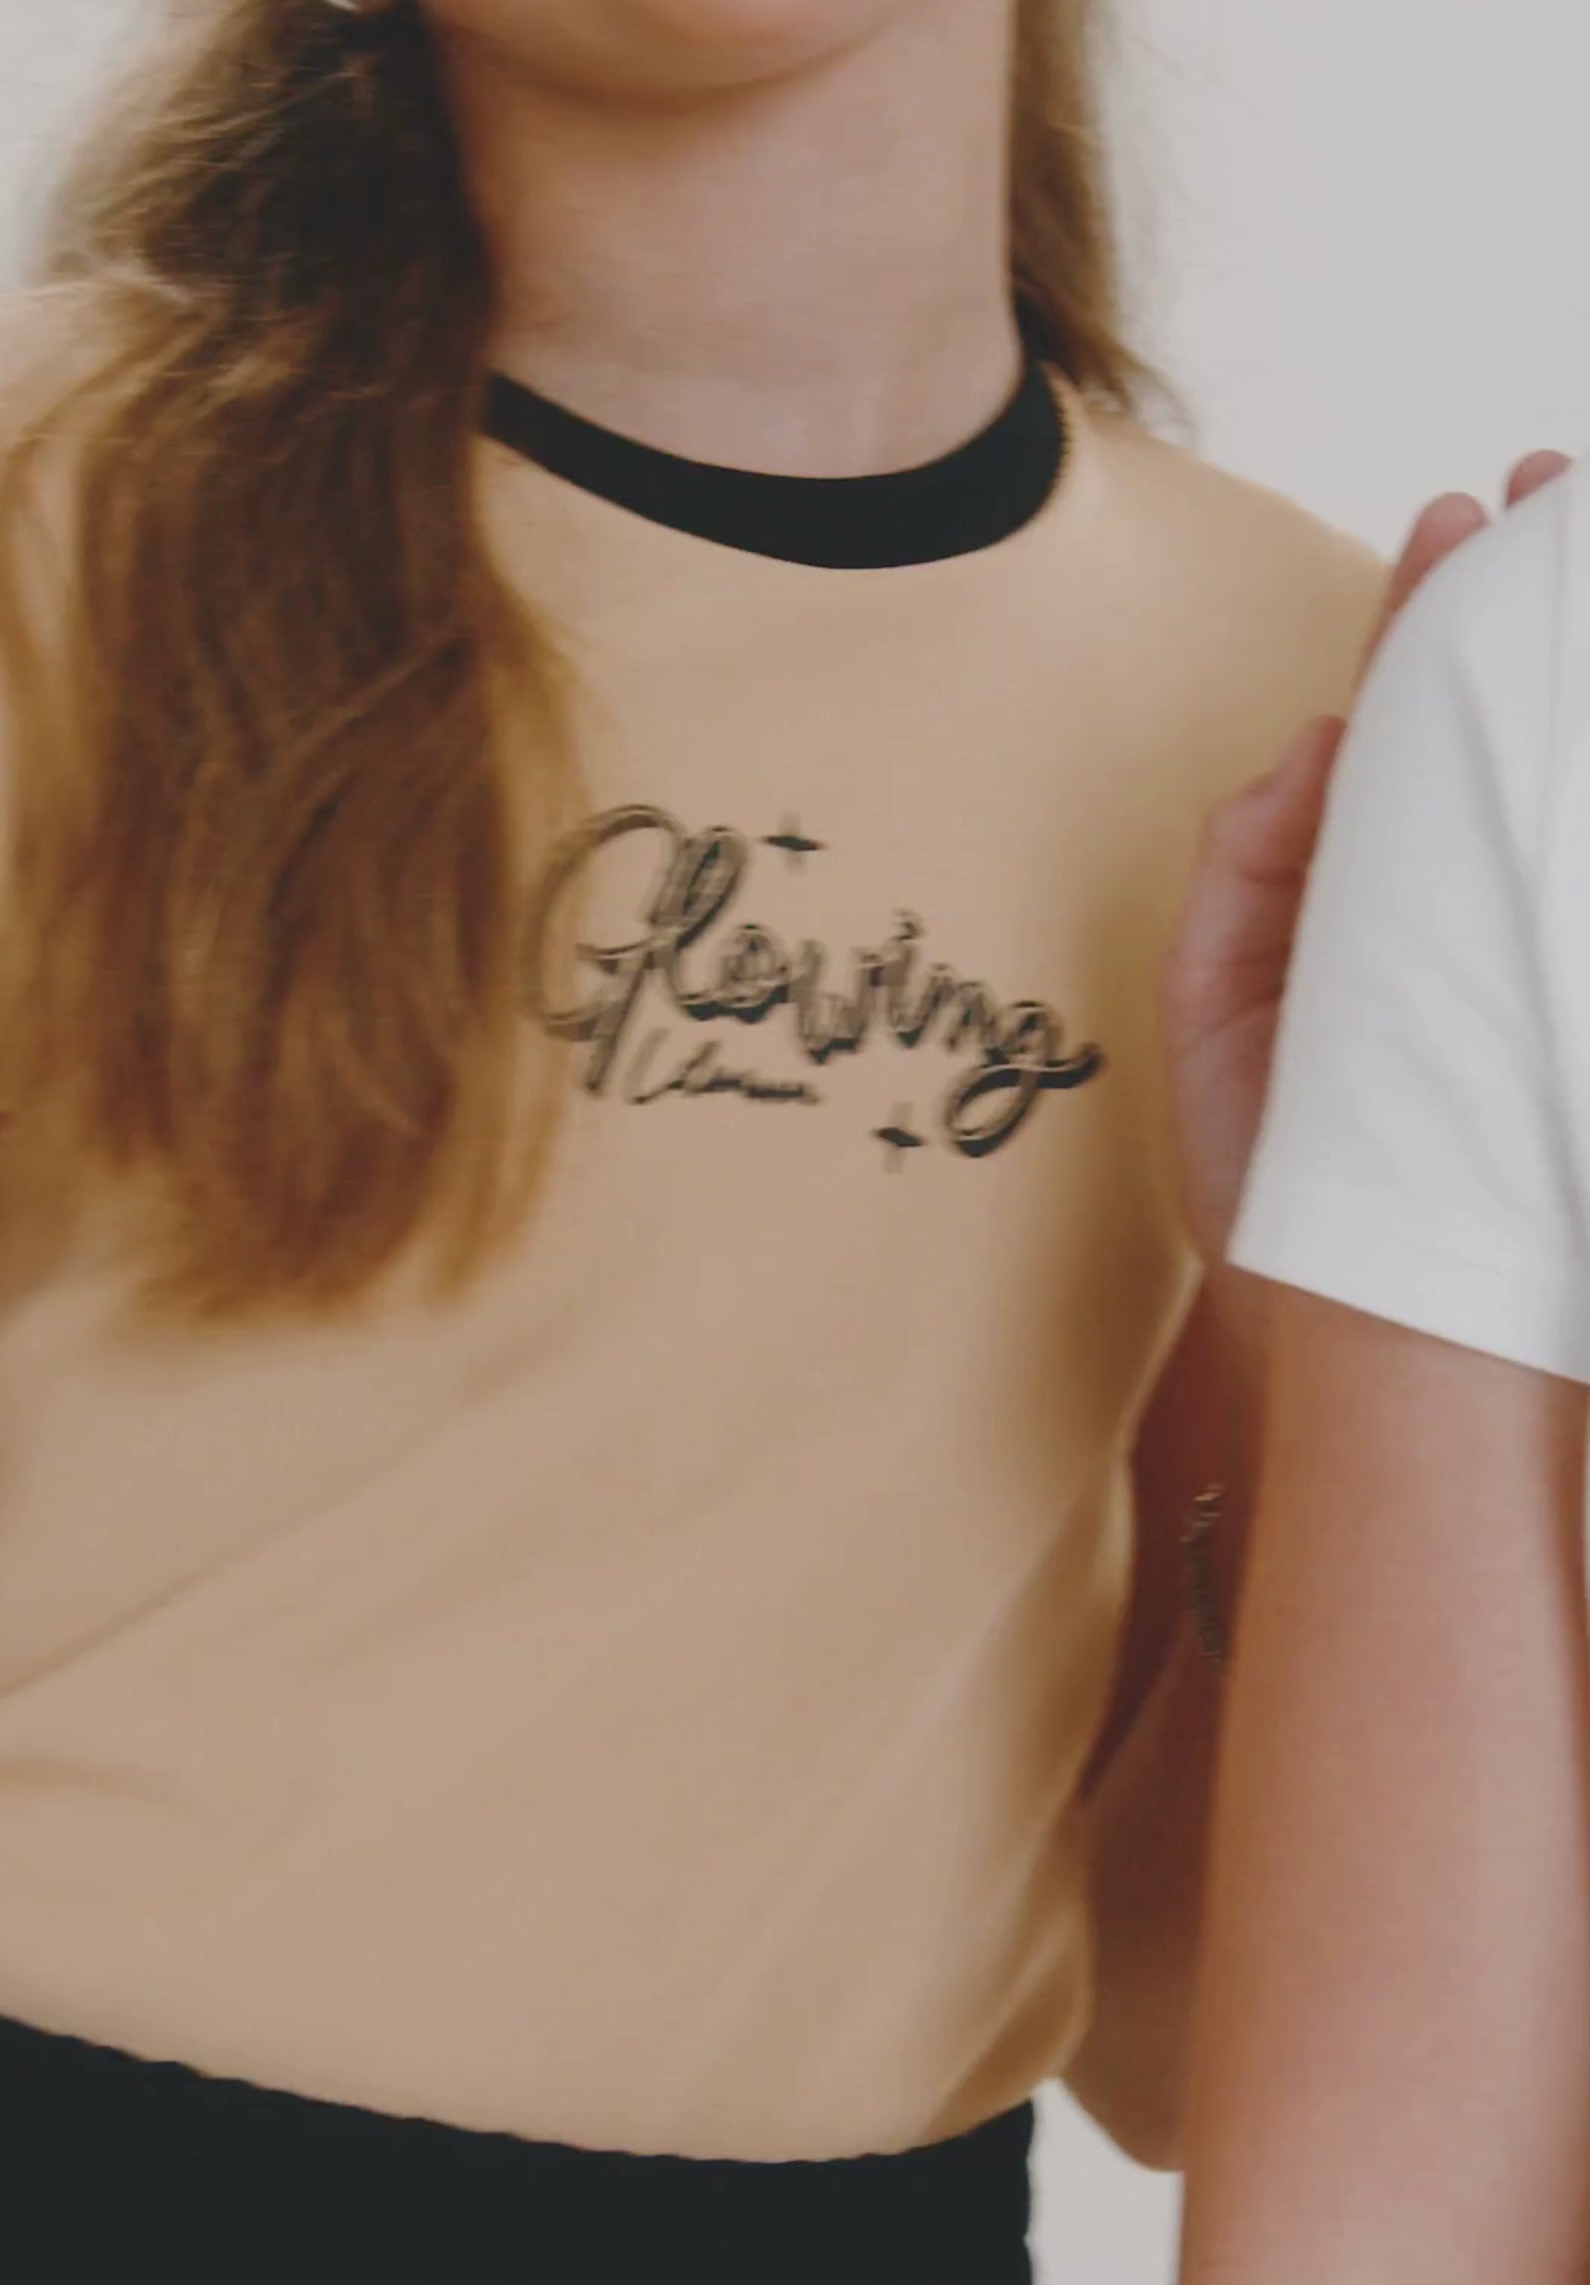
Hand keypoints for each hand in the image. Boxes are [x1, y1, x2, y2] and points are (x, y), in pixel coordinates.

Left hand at [1163, 452, 1572, 1280]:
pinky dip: (1583, 801)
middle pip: (1482, 725)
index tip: (1457, 516)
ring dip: (1565, 672)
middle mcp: (1438, 897)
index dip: (1425, 619)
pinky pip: (1569, 880)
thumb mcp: (1213, 1015)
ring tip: (1587, 549)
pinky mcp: (1548, 994)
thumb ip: (1240, 880)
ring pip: (1538, 783)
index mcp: (1354, 886)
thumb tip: (1305, 750)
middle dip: (1518, 605)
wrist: (1337, 1319)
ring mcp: (1499, 943)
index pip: (1394, 724)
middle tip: (1556, 487)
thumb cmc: (1270, 1178)